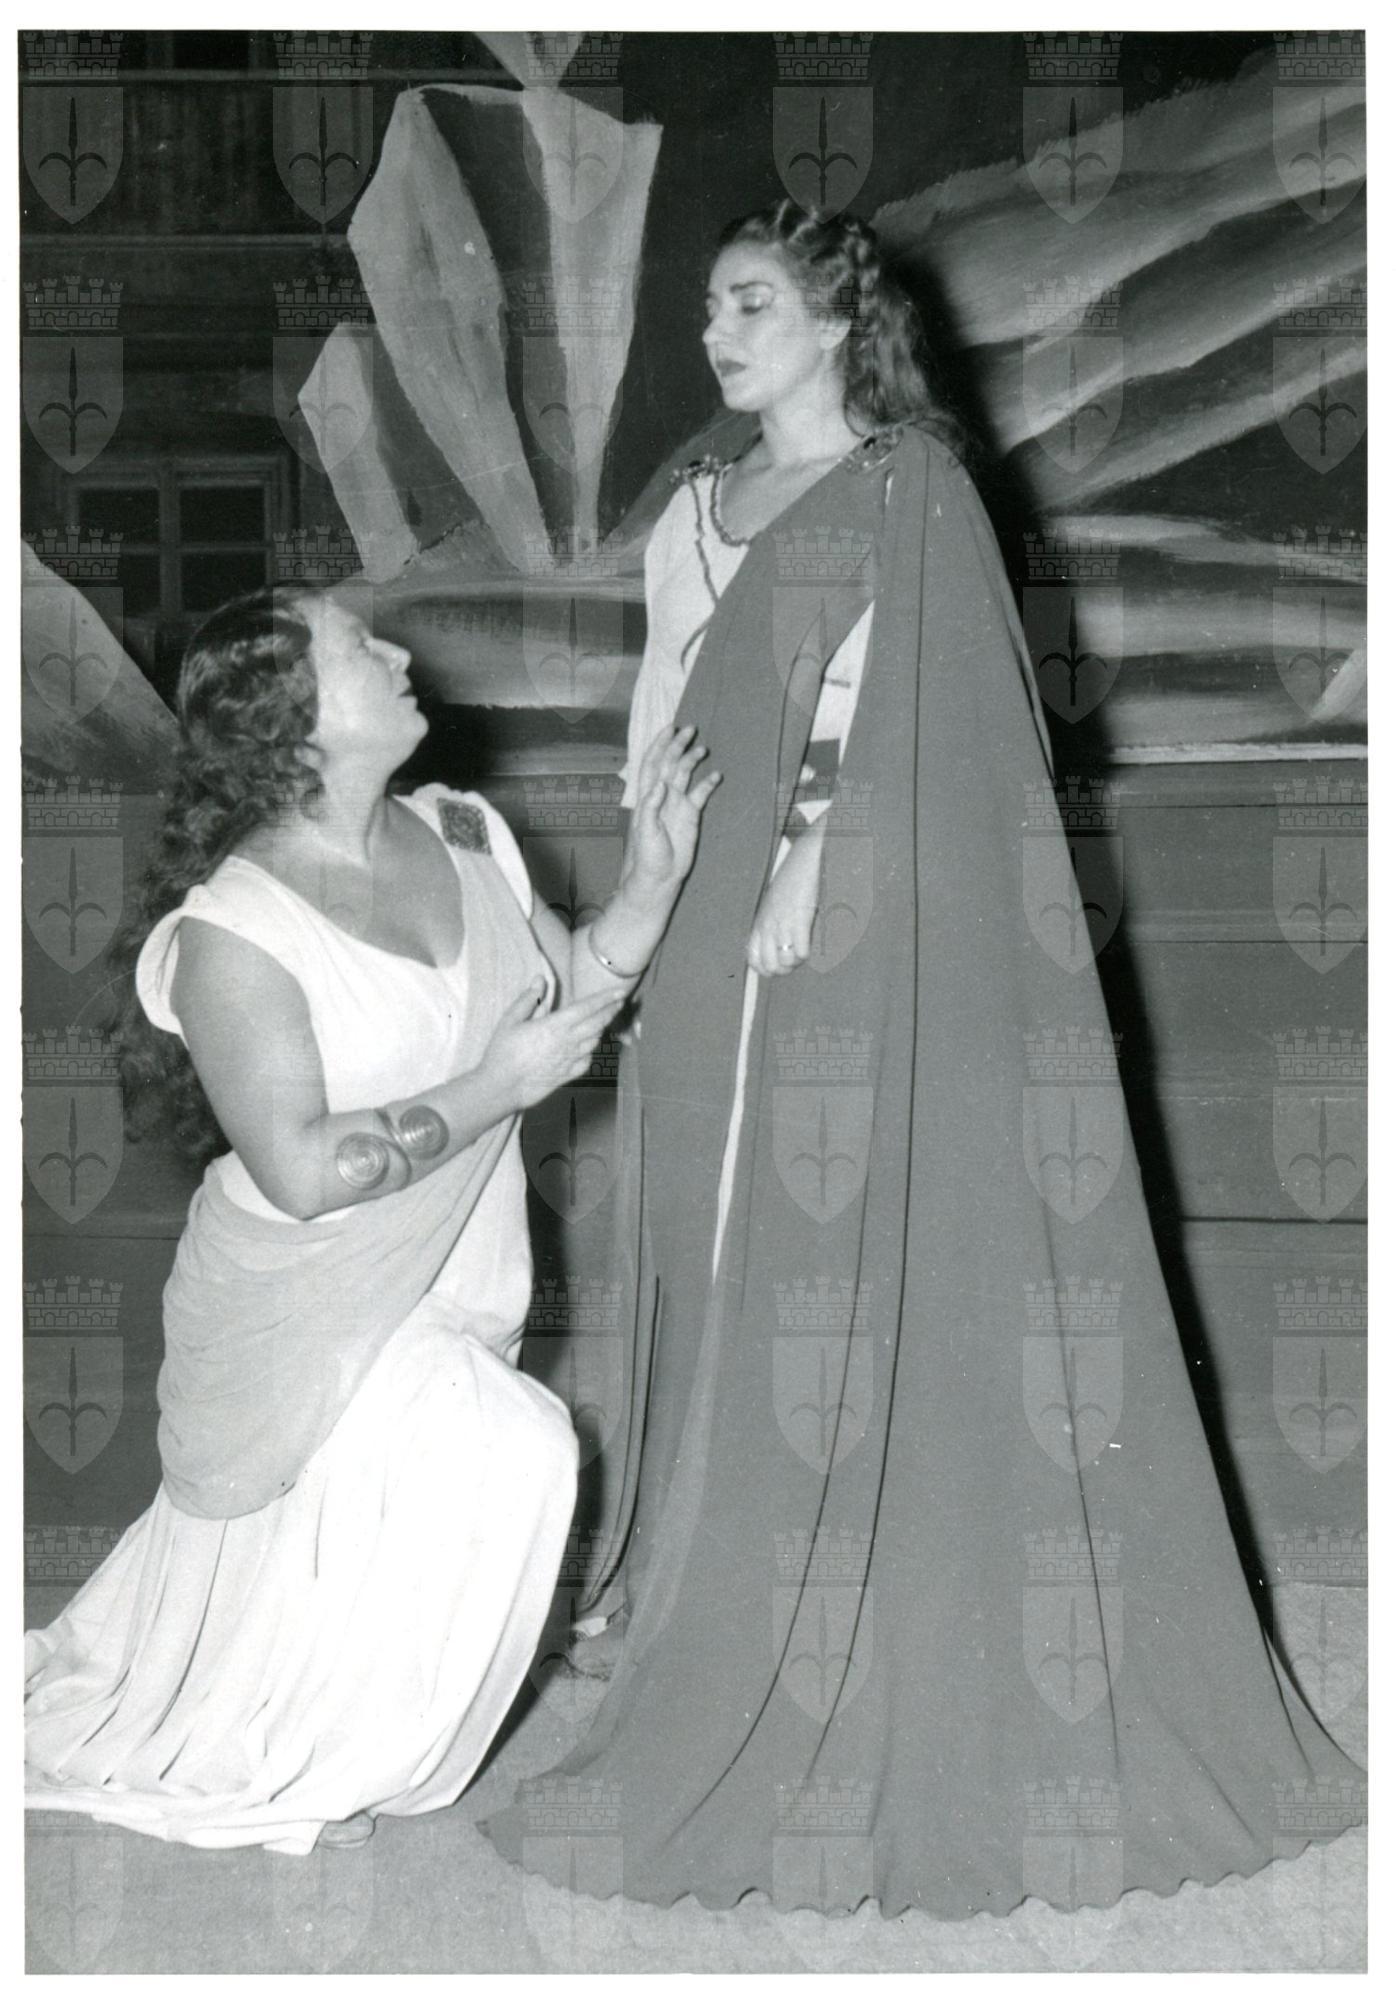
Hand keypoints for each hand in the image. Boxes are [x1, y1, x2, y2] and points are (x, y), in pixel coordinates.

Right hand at [479, 978, 624, 1113]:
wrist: (502, 1088)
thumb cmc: (502, 1052)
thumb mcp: (510, 1020)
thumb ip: (529, 999)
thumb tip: (540, 978)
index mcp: (555, 1026)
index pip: (587, 1008)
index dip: (605, 999)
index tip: (619, 992)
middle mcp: (568, 1042)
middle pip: (597, 1023)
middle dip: (611, 1010)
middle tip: (619, 1002)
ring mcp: (570, 1060)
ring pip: (595, 1041)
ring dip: (601, 1029)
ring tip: (604, 1020)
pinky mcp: (568, 1075)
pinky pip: (588, 1060)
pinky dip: (592, 1050)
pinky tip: (589, 1046)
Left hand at [623, 723, 721, 903]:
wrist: (660, 876)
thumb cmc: (647, 855)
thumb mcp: (644, 831)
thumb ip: (650, 807)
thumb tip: (659, 784)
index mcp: (647, 795)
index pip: (652, 762)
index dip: (660, 744)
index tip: (670, 728)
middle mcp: (662, 795)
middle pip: (670, 763)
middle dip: (679, 745)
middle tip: (691, 729)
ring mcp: (677, 803)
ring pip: (685, 774)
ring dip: (693, 759)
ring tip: (703, 749)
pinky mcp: (690, 815)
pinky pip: (701, 794)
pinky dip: (708, 783)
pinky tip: (717, 775)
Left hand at [746, 833, 822, 976]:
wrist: (804, 860)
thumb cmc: (792, 883)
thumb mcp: (774, 906)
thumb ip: (772, 925)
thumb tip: (779, 946)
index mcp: (760, 923)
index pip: (753, 959)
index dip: (765, 969)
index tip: (778, 967)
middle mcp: (767, 925)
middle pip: (769, 966)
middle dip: (784, 970)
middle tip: (794, 961)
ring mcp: (782, 923)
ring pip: (784, 962)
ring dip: (796, 962)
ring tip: (803, 952)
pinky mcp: (799, 919)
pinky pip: (800, 952)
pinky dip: (806, 953)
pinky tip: (810, 944)